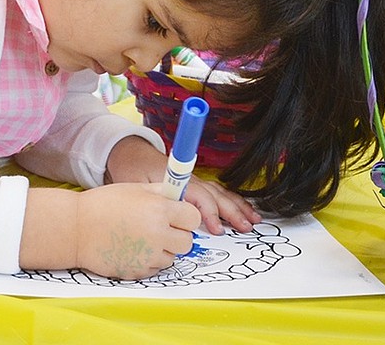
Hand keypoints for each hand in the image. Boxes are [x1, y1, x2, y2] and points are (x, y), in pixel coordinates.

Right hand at [76, 183, 198, 278]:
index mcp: (159, 210)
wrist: (75, 229)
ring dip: (163, 249)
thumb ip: (162, 192)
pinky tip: (132, 249)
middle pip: (188, 242)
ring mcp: (148, 256)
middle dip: (178, 235)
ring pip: (172, 257)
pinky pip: (155, 268)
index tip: (178, 216)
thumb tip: (182, 194)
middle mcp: (157, 234)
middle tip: (162, 228)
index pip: (194, 218)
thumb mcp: (135, 188)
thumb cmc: (103, 204)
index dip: (186, 217)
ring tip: (142, 238)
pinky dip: (149, 261)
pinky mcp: (138, 272)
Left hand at [105, 136, 261, 234]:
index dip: (208, 213)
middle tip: (245, 228)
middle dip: (232, 212)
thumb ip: (155, 198)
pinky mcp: (195, 185)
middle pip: (216, 195)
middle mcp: (190, 180)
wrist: (131, 153)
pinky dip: (233, 201)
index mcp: (177, 180)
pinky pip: (218, 193)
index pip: (198, 197)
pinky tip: (243, 209)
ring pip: (220, 194)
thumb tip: (169, 215)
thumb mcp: (138, 184)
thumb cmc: (133, 170)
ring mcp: (195, 182)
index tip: (217, 229)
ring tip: (253, 220)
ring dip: (238, 206)